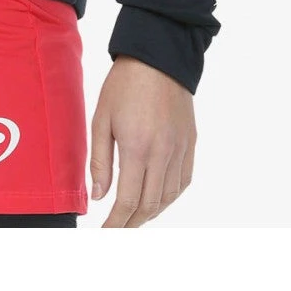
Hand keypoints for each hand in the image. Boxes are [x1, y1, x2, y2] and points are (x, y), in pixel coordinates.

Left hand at [89, 55, 196, 226]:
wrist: (158, 57)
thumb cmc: (124, 85)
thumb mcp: (101, 119)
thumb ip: (100, 161)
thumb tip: (99, 197)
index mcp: (137, 147)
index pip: (128, 201)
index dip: (117, 223)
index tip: (106, 233)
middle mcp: (163, 152)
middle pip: (150, 205)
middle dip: (132, 223)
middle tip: (118, 230)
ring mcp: (180, 149)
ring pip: (168, 197)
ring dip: (151, 213)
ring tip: (134, 218)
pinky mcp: (191, 143)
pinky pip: (183, 181)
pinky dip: (170, 197)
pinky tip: (158, 199)